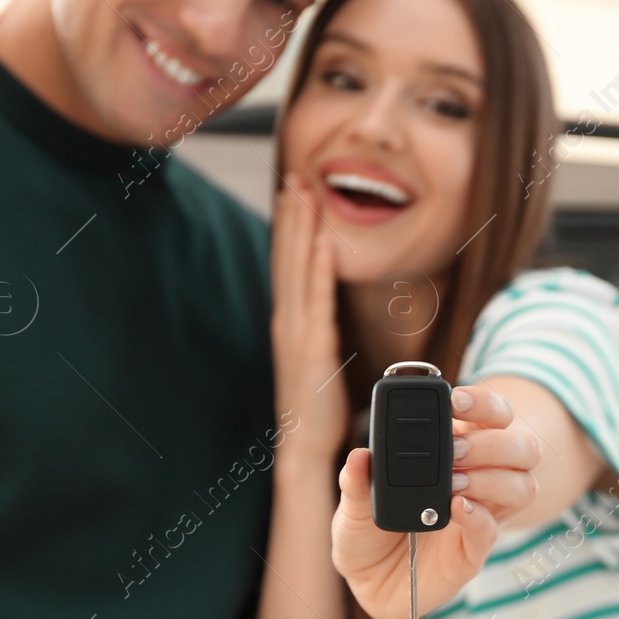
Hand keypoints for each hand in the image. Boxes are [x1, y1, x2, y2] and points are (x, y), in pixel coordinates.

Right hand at [270, 174, 347, 457]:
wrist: (305, 445)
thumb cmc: (317, 403)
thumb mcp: (319, 355)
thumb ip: (320, 325)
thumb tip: (331, 302)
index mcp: (289, 322)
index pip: (288, 263)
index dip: (290, 225)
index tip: (295, 190)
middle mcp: (288, 321)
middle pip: (288, 257)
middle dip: (293, 215)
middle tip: (296, 174)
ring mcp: (297, 334)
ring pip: (299, 270)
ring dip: (302, 229)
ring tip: (306, 192)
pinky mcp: (312, 349)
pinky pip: (317, 301)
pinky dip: (320, 269)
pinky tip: (324, 241)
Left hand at [331, 385, 539, 618]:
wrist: (367, 581)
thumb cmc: (369, 531)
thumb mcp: (353, 502)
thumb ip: (358, 480)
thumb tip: (360, 457)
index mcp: (457, 452)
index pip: (493, 416)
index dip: (483, 403)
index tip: (455, 401)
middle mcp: (479, 479)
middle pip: (523, 448)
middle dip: (493, 442)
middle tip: (455, 450)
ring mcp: (483, 516)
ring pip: (523, 486)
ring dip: (492, 478)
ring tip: (453, 483)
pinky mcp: (473, 552)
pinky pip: (493, 531)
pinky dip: (480, 517)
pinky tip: (458, 508)